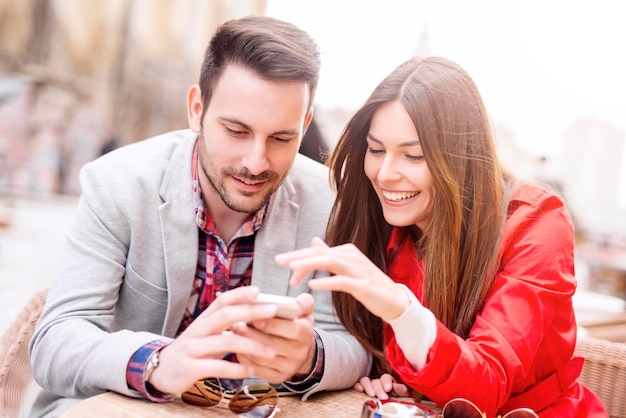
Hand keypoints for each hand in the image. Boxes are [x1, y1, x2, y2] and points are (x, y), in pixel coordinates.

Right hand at [149, 286, 280, 394]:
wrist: (161, 369)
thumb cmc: (193, 348)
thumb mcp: (207, 332)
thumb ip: (227, 323)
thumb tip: (257, 312)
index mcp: (204, 319)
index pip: (222, 301)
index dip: (239, 294)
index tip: (258, 290)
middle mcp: (198, 330)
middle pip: (225, 315)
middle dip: (251, 312)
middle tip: (273, 311)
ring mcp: (193, 348)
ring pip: (224, 342)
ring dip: (251, 346)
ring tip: (271, 351)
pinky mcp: (190, 368)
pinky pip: (216, 367)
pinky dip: (236, 369)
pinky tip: (250, 370)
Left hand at [230, 293, 315, 382]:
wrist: (302, 351)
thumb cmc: (297, 326)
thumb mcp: (305, 312)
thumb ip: (304, 302)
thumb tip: (297, 303)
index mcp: (306, 334)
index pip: (290, 329)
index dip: (272, 324)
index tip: (255, 317)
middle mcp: (299, 353)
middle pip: (273, 345)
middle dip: (252, 334)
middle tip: (236, 324)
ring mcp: (289, 367)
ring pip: (262, 358)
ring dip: (245, 346)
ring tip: (234, 334)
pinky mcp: (278, 377)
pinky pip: (257, 370)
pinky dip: (245, 359)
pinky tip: (238, 347)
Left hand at [274, 237, 409, 320]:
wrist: (395, 301)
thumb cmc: (369, 285)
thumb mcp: (348, 267)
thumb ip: (331, 254)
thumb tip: (313, 241)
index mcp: (346, 251)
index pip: (318, 250)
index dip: (298, 256)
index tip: (282, 263)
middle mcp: (352, 256)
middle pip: (320, 253)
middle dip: (298, 256)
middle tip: (279, 261)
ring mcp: (359, 270)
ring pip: (330, 262)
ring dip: (309, 265)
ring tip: (292, 270)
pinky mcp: (363, 285)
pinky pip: (342, 281)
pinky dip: (327, 282)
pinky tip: (312, 286)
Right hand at [354, 373, 410, 399]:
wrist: (389, 401)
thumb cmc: (396, 395)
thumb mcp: (403, 393)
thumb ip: (401, 389)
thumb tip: (395, 386)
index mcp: (387, 381)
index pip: (385, 377)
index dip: (386, 382)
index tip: (388, 388)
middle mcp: (377, 381)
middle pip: (376, 381)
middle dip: (379, 389)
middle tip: (383, 397)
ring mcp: (368, 384)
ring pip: (365, 380)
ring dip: (368, 387)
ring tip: (372, 394)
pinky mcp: (360, 387)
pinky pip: (357, 384)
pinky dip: (357, 385)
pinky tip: (360, 389)